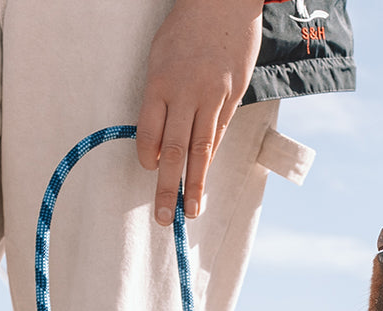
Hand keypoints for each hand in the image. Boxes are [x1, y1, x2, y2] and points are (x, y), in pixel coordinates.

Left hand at [136, 0, 262, 225]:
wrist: (224, 0)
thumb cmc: (186, 29)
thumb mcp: (160, 57)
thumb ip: (160, 100)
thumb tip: (162, 144)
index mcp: (159, 83)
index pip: (149, 134)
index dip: (148, 158)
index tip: (150, 168)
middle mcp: (185, 93)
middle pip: (174, 151)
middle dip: (167, 188)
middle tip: (164, 217)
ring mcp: (212, 96)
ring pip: (201, 150)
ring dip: (195, 185)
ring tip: (192, 211)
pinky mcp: (234, 96)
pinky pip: (219, 133)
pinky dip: (211, 157)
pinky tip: (206, 176)